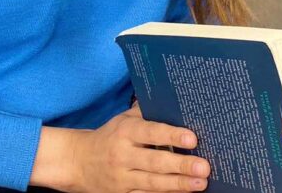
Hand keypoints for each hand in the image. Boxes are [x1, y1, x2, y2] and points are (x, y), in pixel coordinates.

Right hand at [30, 106, 210, 192]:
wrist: (77, 162)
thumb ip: (147, 112)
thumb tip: (173, 98)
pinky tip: (183, 192)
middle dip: (181, 165)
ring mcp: (122, 178)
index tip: (192, 138)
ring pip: (153, 183)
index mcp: (125, 132)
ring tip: (200, 184)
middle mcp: (123, 155)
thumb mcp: (123, 119)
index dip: (172, 136)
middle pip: (155, 162)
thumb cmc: (109, 136)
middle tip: (204, 167)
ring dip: (178, 184)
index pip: (151, 133)